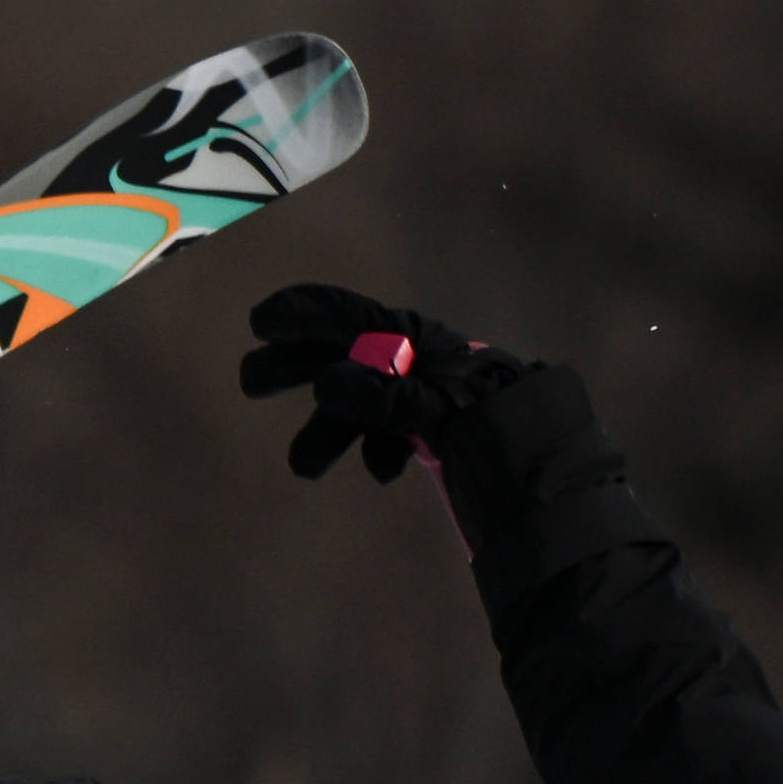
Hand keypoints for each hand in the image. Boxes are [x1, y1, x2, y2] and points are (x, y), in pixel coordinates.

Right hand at [239, 284, 520, 482]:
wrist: (531, 442)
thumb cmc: (479, 409)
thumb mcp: (429, 398)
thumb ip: (379, 394)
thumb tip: (326, 385)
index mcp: (400, 336)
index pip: (340, 314)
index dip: (296, 313)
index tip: (258, 322)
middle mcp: (399, 356)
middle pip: (333, 355)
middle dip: (290, 369)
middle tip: (250, 383)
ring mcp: (409, 389)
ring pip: (352, 404)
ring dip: (326, 434)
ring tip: (304, 468)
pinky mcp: (423, 423)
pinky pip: (385, 432)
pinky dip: (378, 451)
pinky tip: (385, 470)